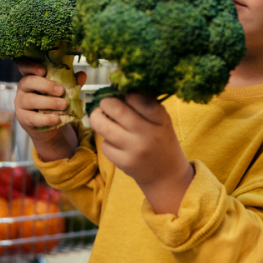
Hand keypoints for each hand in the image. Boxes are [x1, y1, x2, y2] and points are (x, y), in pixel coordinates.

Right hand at [16, 60, 86, 161]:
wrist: (50, 124)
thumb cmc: (54, 101)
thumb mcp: (63, 90)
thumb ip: (71, 82)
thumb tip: (82, 75)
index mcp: (32, 76)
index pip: (24, 66)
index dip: (31, 66)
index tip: (43, 70)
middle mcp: (23, 88)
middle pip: (28, 82)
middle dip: (46, 85)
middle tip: (61, 91)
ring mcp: (20, 103)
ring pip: (31, 100)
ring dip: (49, 102)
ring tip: (64, 105)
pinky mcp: (23, 118)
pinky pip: (32, 118)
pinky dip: (45, 118)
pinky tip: (56, 119)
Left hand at [90, 94, 193, 214]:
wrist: (166, 175)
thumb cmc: (161, 141)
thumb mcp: (162, 122)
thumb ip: (145, 106)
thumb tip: (118, 88)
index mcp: (161, 120)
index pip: (141, 100)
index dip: (129, 95)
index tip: (126, 96)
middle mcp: (148, 134)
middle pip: (116, 109)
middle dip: (105, 102)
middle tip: (105, 103)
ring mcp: (134, 150)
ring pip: (103, 126)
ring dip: (97, 117)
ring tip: (99, 116)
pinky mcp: (124, 163)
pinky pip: (105, 145)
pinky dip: (106, 141)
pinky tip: (114, 142)